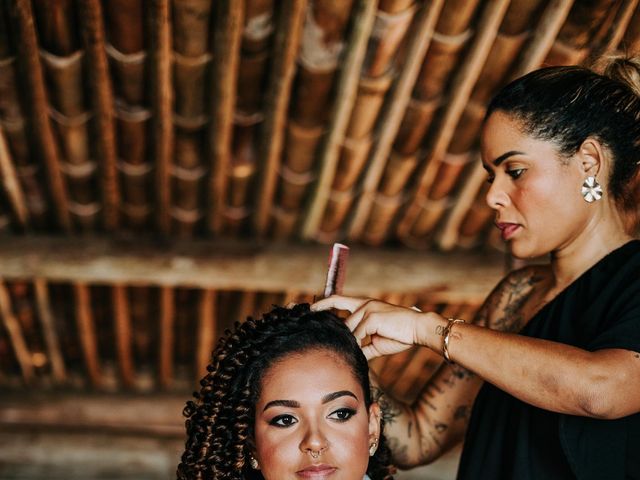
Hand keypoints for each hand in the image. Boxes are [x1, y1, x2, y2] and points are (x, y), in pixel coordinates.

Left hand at [311, 295, 428, 359]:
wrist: (418, 329)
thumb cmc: (400, 335)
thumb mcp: (376, 342)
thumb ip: (363, 347)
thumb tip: (352, 358)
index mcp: (364, 306)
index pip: (337, 300)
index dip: (323, 304)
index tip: (310, 310)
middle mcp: (363, 304)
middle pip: (340, 317)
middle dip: (332, 326)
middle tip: (321, 333)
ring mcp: (367, 308)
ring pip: (349, 330)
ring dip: (353, 343)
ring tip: (361, 349)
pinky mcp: (372, 317)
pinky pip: (358, 334)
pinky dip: (359, 344)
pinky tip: (366, 348)